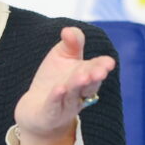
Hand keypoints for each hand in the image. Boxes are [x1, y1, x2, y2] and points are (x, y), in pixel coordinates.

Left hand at [14, 27, 115, 144]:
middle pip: (89, 84)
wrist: (36, 109)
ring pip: (74, 94)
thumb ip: (71, 43)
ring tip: (82, 76)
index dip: (102, 66)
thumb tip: (68, 30)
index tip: (108, 62)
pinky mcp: (50, 113)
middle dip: (94, 77)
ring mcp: (66, 104)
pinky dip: (57, 97)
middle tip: (99, 71)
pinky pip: (54, 105)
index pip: (96, 69)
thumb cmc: (54, 78)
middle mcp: (79, 91)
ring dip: (78, 85)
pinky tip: (59, 89)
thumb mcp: (62, 56)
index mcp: (86, 76)